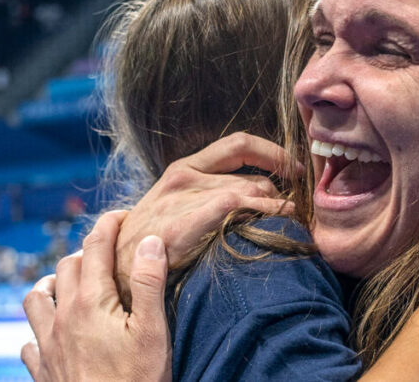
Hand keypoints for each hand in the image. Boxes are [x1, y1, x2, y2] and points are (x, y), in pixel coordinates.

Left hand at [21, 211, 171, 381]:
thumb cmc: (137, 380)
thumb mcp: (152, 330)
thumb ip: (149, 282)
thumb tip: (149, 240)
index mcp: (90, 302)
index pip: (95, 247)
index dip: (108, 224)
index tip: (122, 215)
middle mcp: (63, 317)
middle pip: (66, 266)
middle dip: (86, 251)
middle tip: (109, 250)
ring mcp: (48, 344)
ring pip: (36, 297)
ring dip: (51, 283)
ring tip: (69, 283)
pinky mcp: (43, 369)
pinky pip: (28, 340)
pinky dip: (38, 328)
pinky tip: (53, 333)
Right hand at [114, 132, 297, 305]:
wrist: (120, 273)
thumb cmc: (151, 244)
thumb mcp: (176, 208)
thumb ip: (208, 195)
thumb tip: (255, 194)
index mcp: (185, 168)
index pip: (239, 144)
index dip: (274, 152)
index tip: (295, 167)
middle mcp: (186, 175)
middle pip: (253, 176)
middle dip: (281, 192)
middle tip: (298, 209)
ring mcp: (186, 196)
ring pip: (253, 191)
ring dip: (278, 207)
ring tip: (293, 222)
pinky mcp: (188, 218)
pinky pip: (242, 204)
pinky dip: (268, 210)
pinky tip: (282, 221)